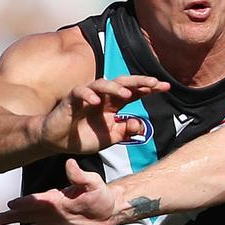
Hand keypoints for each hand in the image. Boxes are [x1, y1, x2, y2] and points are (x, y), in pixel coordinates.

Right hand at [0, 159, 122, 224]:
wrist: (107, 213)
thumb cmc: (99, 195)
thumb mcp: (92, 183)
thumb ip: (80, 176)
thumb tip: (70, 163)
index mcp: (52, 199)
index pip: (35, 200)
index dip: (24, 202)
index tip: (11, 204)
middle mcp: (44, 213)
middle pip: (21, 216)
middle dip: (6, 219)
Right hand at [38, 76, 168, 153]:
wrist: (58, 142)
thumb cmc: (84, 137)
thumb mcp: (111, 138)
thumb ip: (126, 132)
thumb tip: (140, 125)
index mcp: (114, 104)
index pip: (135, 92)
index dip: (150, 88)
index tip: (166, 87)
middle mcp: (103, 96)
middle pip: (123, 83)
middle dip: (139, 82)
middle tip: (154, 83)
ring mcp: (87, 95)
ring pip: (103, 83)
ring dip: (116, 88)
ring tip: (128, 94)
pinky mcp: (71, 99)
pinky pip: (80, 92)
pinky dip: (88, 95)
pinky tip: (96, 101)